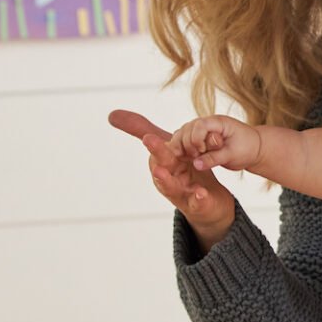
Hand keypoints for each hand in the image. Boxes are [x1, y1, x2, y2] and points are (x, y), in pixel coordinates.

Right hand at [108, 108, 235, 243]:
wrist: (209, 202)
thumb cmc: (185, 170)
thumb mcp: (172, 149)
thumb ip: (147, 132)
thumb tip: (111, 114)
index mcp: (164, 163)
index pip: (158, 153)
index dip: (155, 147)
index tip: (149, 137)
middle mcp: (168, 179)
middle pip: (161, 167)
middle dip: (156, 157)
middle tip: (150, 146)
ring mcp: (181, 194)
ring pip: (171, 187)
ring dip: (166, 181)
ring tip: (160, 173)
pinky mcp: (197, 206)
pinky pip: (197, 203)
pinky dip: (198, 198)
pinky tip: (201, 193)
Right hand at [170, 114, 261, 172]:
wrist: (253, 148)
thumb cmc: (247, 149)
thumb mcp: (232, 155)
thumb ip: (214, 158)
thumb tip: (195, 164)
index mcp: (218, 122)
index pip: (198, 126)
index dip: (196, 139)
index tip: (202, 151)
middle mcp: (206, 122)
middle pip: (186, 129)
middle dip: (188, 145)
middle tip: (197, 157)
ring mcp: (200, 129)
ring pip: (181, 134)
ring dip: (182, 147)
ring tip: (192, 157)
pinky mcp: (197, 137)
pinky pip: (182, 140)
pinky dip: (181, 149)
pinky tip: (186, 158)